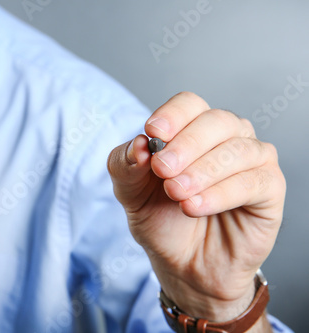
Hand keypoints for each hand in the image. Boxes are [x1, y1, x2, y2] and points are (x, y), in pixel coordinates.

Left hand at [107, 92, 285, 325]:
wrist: (183, 264)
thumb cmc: (161, 220)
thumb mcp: (130, 194)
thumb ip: (125, 166)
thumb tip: (138, 144)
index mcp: (192, 129)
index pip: (188, 104)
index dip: (172, 115)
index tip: (153, 133)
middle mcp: (226, 138)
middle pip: (215, 121)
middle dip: (186, 145)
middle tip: (162, 170)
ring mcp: (252, 161)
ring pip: (237, 150)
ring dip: (203, 171)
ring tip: (176, 194)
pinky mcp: (269, 189)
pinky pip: (253, 182)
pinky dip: (221, 193)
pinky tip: (195, 207)